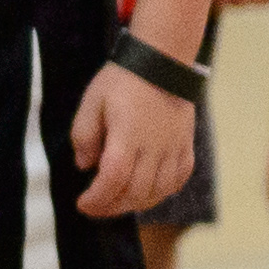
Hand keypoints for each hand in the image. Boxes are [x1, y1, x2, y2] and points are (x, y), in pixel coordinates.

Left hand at [69, 64, 198, 219]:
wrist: (162, 61)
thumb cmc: (123, 80)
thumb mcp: (92, 102)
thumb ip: (84, 136)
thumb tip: (85, 165)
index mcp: (127, 138)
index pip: (113, 180)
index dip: (97, 199)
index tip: (82, 204)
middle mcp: (154, 149)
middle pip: (136, 193)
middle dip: (113, 206)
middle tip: (96, 206)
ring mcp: (174, 149)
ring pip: (159, 191)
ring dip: (137, 203)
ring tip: (118, 201)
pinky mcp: (186, 146)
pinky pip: (179, 179)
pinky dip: (163, 192)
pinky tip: (148, 191)